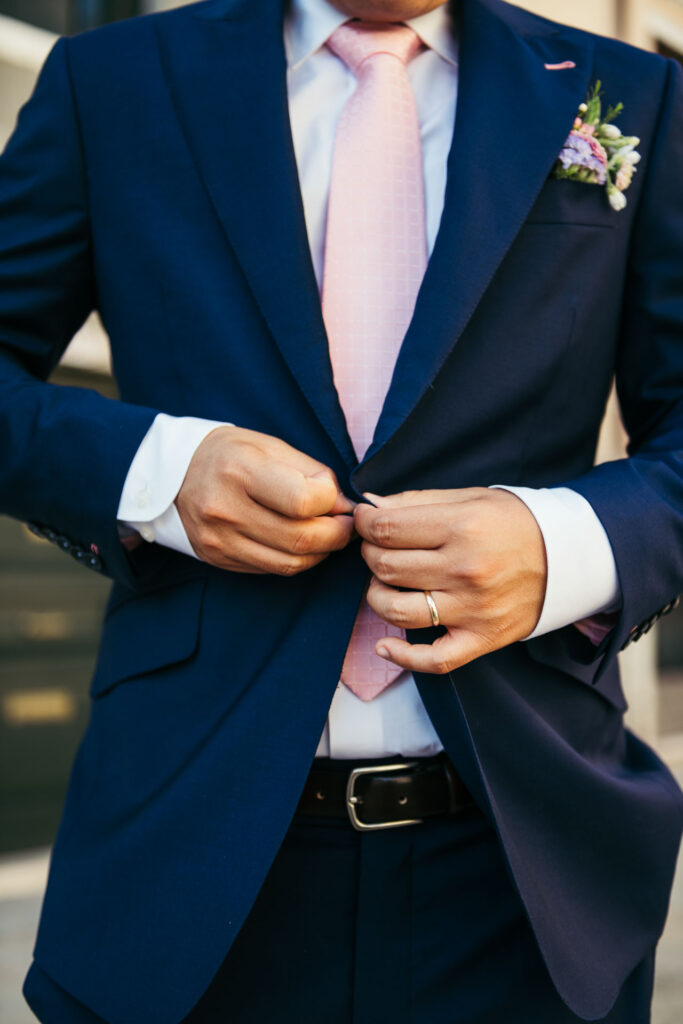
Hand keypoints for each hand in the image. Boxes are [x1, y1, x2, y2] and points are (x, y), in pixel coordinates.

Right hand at [175, 426, 354, 573]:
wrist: (177, 471)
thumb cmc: (233, 453)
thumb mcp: (271, 446)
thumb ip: (312, 473)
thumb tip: (343, 506)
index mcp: (240, 470)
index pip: (303, 501)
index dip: (332, 502)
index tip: (336, 498)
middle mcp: (224, 508)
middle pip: (300, 539)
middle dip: (336, 535)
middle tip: (345, 525)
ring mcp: (218, 539)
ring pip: (289, 562)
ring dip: (320, 552)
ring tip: (326, 535)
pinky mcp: (217, 558)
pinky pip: (271, 569)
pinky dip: (295, 560)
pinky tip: (298, 543)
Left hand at [354, 488, 546, 673]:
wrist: (568, 557)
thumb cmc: (514, 523)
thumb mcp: (470, 498)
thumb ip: (417, 501)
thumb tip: (371, 506)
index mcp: (462, 527)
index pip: (387, 529)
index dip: (365, 523)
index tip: (364, 521)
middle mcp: (466, 569)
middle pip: (386, 567)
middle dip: (370, 554)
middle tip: (378, 548)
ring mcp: (473, 608)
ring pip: (396, 610)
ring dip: (376, 596)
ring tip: (385, 584)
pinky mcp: (482, 638)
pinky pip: (433, 659)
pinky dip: (402, 656)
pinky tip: (385, 645)